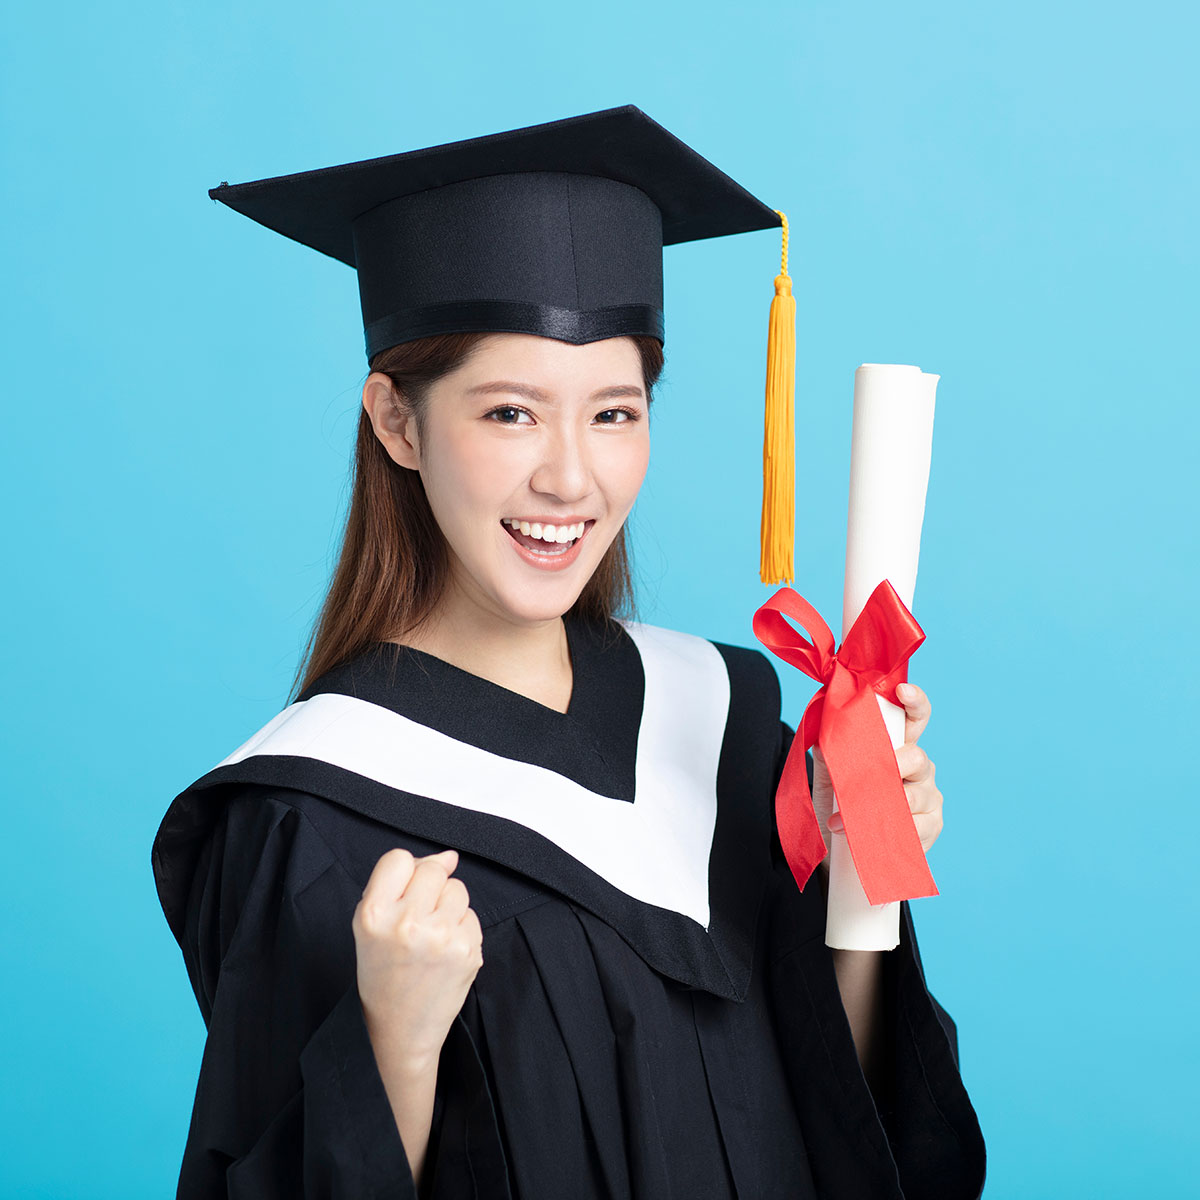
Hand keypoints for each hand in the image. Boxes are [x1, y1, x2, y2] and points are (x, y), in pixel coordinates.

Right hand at [353, 847, 483, 1070]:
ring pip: (457, 888)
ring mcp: (440, 937)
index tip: (404, 893)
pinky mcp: (466, 950)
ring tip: (431, 936)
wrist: (400, 1029)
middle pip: (433, 870)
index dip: (405, 873)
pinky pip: (472, 914)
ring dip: (448, 906)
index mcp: (373, 915)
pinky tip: (445, 951)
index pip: (399, 858)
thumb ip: (401, 883)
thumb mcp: (372, 925)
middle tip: (419, 918)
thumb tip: (448, 856)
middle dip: (430, 888)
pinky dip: (461, 928)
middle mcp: (407, 923)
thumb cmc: (384, 972)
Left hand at [827, 681, 943, 853]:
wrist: (842, 847)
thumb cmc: (840, 804)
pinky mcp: (932, 826)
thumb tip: (824, 733)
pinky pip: (918, 826)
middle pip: (917, 757)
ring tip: (845, 819)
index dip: (913, 702)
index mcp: (898, 746)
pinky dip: (891, 830)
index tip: (903, 690)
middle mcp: (918, 767)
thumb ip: (830, 754)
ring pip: (915, 795)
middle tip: (875, 773)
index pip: (913, 718)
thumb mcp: (829, 777)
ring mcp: (928, 797)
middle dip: (895, 764)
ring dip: (880, 807)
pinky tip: (873, 835)